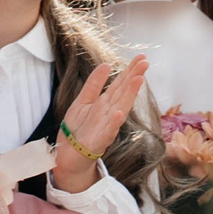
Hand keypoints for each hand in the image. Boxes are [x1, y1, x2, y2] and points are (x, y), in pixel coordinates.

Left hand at [53, 56, 150, 192]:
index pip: (120, 83)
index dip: (130, 70)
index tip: (141, 57)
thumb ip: (94, 84)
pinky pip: (108, 131)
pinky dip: (114, 122)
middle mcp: (109, 112)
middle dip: (134, 77)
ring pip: (120, 107)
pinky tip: (120, 113)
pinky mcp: (99, 141)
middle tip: (145, 62)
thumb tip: (107, 64)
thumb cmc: (76, 130)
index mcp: (105, 102)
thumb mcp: (82, 102)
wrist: (67, 156)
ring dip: (130, 94)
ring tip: (138, 80)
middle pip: (123, 92)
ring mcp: (106, 126)